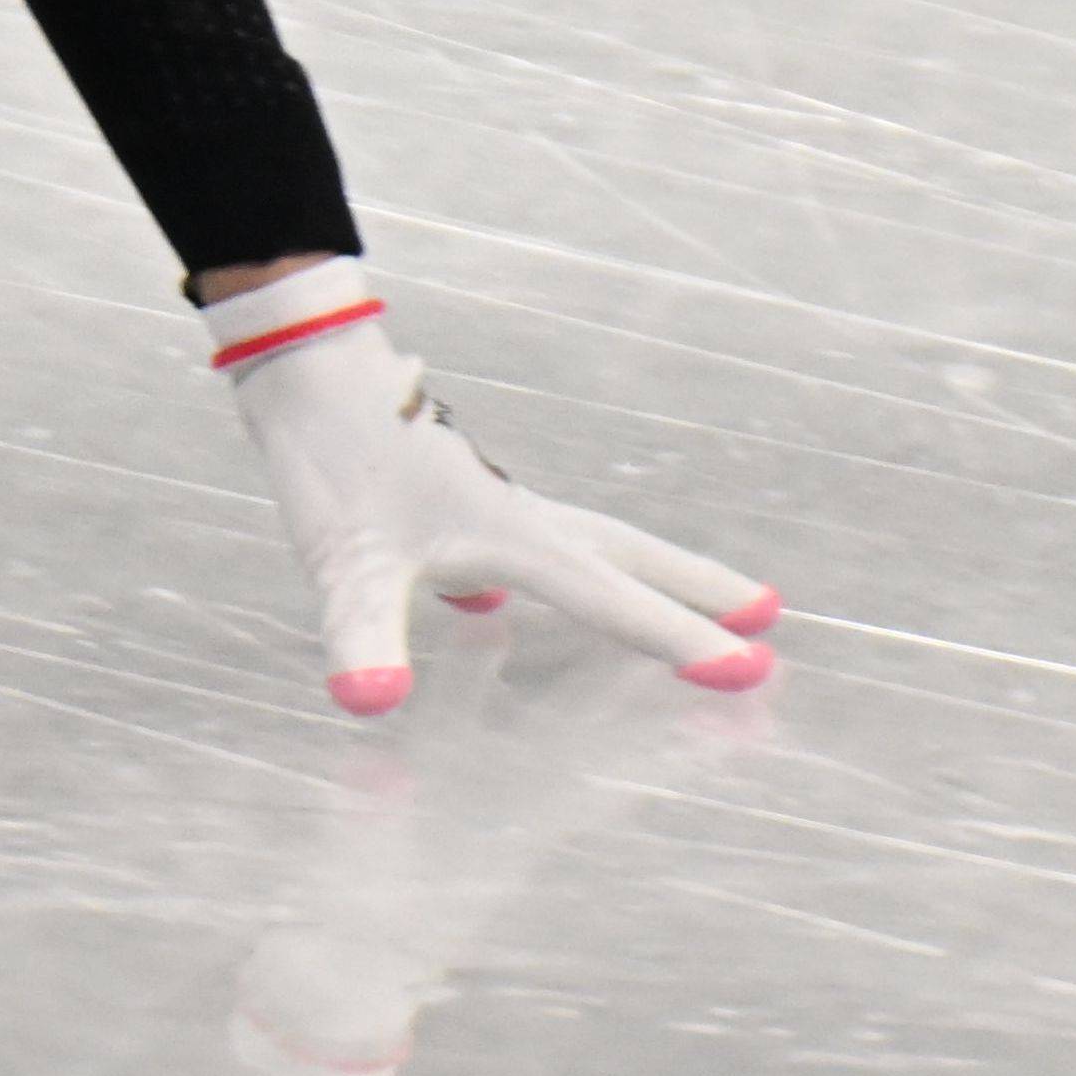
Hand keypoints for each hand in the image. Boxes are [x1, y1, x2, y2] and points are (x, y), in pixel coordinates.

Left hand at [201, 257, 774, 716]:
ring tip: (689, 597)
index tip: (755, 670)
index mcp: (511, 535)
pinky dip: (552, 568)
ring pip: (589, 543)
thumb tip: (372, 705)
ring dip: (643, 573)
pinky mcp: (449, 496)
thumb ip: (362, 637)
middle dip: (698, 588)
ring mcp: (487, 502)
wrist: (303, 371)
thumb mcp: (343, 564)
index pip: (613, 600)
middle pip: (629, 555)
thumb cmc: (331, 460)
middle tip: (772, 613)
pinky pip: (528, 542)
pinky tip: (495, 599)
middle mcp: (515, 516)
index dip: (683, 638)